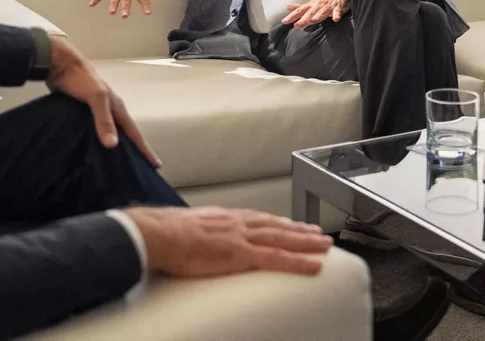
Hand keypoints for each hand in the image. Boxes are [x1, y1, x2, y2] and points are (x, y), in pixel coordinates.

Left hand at [45, 36, 160, 167]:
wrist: (59, 65)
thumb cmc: (80, 79)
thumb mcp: (96, 98)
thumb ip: (104, 120)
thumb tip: (113, 145)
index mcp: (117, 107)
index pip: (134, 132)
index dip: (144, 149)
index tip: (156, 165)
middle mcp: (110, 110)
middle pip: (126, 134)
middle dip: (135, 150)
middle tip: (142, 168)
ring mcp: (97, 111)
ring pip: (111, 133)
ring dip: (117, 146)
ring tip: (120, 163)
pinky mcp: (83, 112)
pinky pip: (96, 131)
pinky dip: (100, 141)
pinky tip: (95, 150)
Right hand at [125, 206, 331, 277]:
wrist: (160, 234)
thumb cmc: (166, 233)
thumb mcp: (190, 228)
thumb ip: (202, 232)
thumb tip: (201, 239)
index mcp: (226, 218)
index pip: (259, 219)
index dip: (278, 222)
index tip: (292, 224)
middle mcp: (239, 223)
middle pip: (277, 226)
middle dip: (300, 230)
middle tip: (319, 233)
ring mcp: (243, 238)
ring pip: (284, 239)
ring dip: (307, 242)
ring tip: (324, 245)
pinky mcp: (243, 254)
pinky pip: (278, 259)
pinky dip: (299, 262)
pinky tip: (314, 266)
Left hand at [282, 0, 348, 28]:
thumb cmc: (322, 1)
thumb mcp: (310, 4)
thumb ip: (299, 7)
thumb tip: (287, 7)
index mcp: (311, 5)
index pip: (299, 11)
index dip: (292, 16)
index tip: (284, 21)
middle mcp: (317, 6)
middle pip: (310, 13)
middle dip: (304, 19)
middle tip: (297, 25)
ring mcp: (327, 6)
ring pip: (322, 11)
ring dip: (318, 16)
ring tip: (313, 20)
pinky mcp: (337, 7)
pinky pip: (337, 11)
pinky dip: (336, 15)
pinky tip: (335, 19)